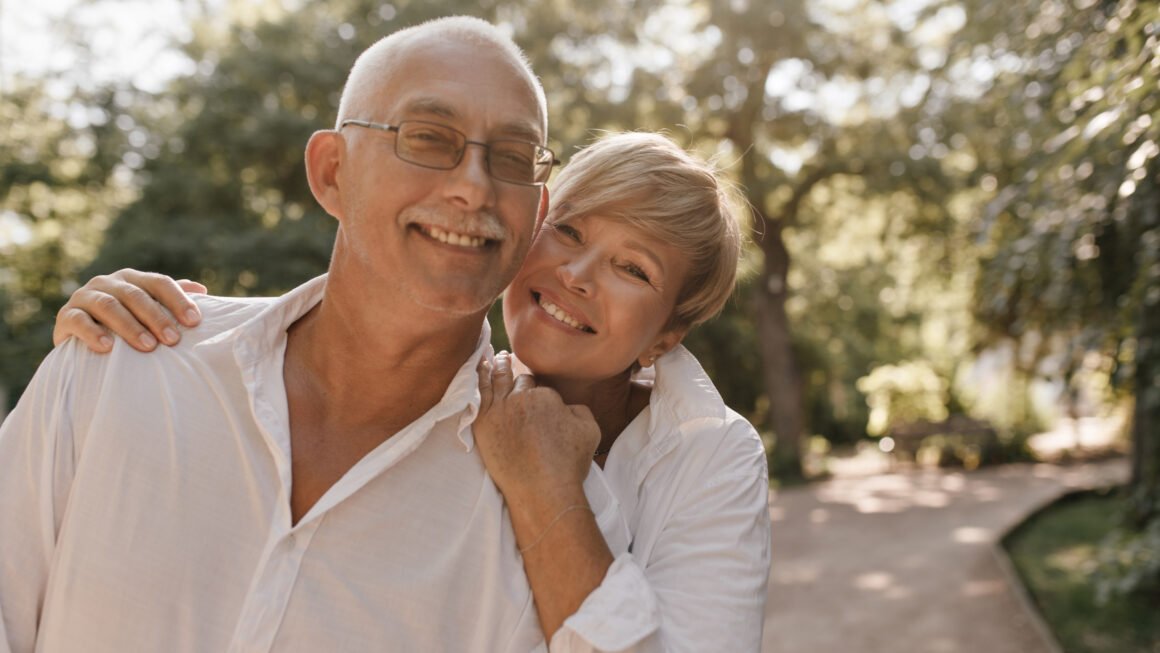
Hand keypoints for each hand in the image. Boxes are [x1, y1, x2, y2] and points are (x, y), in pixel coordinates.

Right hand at [53, 269, 206, 352]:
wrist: (80, 339)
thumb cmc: (125, 324)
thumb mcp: (147, 310)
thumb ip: (170, 298)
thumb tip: (202, 290)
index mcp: (132, 279)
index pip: (159, 283)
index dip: (178, 300)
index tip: (194, 321)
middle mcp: (108, 282)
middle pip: (136, 295)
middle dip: (157, 317)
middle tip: (173, 340)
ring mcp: (85, 296)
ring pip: (109, 306)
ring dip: (130, 326)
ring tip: (148, 346)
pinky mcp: (66, 315)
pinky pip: (79, 321)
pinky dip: (93, 333)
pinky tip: (108, 347)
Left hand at [475, 353, 600, 512]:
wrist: (543, 490)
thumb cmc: (568, 463)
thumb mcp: (590, 430)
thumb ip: (578, 410)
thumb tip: (566, 407)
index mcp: (545, 396)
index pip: (538, 385)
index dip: (538, 388)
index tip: (535, 387)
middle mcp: (520, 398)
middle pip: (517, 380)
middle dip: (514, 370)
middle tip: (506, 358)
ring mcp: (498, 411)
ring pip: (496, 380)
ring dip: (495, 366)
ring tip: (494, 357)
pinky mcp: (482, 425)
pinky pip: (478, 395)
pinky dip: (478, 379)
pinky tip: (478, 371)